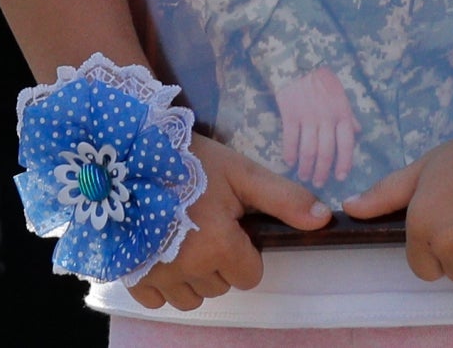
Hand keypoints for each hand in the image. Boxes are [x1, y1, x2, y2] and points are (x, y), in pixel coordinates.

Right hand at [124, 134, 330, 310]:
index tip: (231, 225)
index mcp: (218, 245)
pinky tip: (161, 250)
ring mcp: (156, 276)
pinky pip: (157, 300)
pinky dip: (163, 282)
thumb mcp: (241, 172)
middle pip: (220, 286)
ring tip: (184, 236)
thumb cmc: (189, 161)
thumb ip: (283, 199)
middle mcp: (187, 268)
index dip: (245, 250)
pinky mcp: (131, 277)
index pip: (250, 275)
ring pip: (190, 297)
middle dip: (220, 261)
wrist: (129, 152)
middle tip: (206, 224)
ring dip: (193, 276)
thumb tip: (323, 219)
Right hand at [274, 66, 360, 186]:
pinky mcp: (290, 114)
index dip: (344, 162)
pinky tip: (289, 162)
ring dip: (306, 166)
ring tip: (303, 176)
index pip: (347, 143)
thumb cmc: (320, 77)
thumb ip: (349, 114)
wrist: (297, 61)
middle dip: (323, 171)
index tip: (340, 177)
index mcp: (342, 112)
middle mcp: (327, 118)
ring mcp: (308, 117)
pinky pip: (291, 139)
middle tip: (318, 182)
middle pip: (326, 151)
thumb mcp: (340, 92)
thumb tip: (359, 132)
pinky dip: (290, 153)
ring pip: (309, 150)